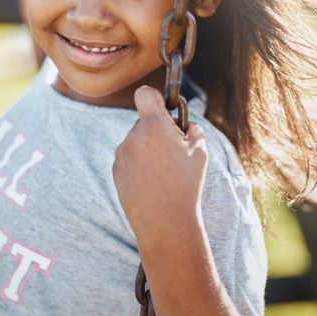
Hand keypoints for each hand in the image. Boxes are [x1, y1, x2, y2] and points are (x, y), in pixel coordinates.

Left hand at [112, 86, 207, 246]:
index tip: (164, 110)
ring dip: (149, 148)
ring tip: (164, 172)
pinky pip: (130, 157)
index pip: (145, 94)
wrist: (164, 221)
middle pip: (145, 121)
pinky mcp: (116, 169)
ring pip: (138, 140)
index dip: (155, 98)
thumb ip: (191, 127)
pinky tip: (152, 181)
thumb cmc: (185, 184)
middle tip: (173, 151)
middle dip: (158, 130)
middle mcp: (133, 136)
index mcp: (153, 126)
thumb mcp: (200, 151)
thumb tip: (184, 122)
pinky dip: (140, 163)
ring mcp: (122, 153)